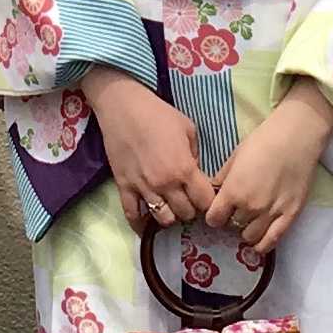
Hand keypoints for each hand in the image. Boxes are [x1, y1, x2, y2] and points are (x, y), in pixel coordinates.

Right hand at [83, 67, 207, 233]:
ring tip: (171, 207)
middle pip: (186, 214)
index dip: (208, 202)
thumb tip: (195, 173)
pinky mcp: (124, 188)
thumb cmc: (158, 114)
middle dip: (191, 209)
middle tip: (189, 200)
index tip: (206, 197)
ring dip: (170, 216)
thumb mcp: (188, 129)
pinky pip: (132, 216)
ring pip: (163, 219)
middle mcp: (165, 184)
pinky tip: (147, 225)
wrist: (123, 107)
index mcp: (184, 169)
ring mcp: (143, 188)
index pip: (204, 201)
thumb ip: (195, 155)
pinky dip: (141, 224)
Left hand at [202, 83, 332, 260]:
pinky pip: (272, 241)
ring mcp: (271, 213)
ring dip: (246, 229)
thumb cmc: (263, 140)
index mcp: (233, 191)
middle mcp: (250, 207)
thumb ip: (222, 178)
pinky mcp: (290, 215)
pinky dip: (263, 245)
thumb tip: (213, 192)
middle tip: (236, 210)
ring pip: (250, 236)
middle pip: (232, 226)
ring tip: (249, 220)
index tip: (217, 210)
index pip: (214, 218)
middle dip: (231, 219)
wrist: (297, 136)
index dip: (213, 215)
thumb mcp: (235, 156)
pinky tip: (258, 242)